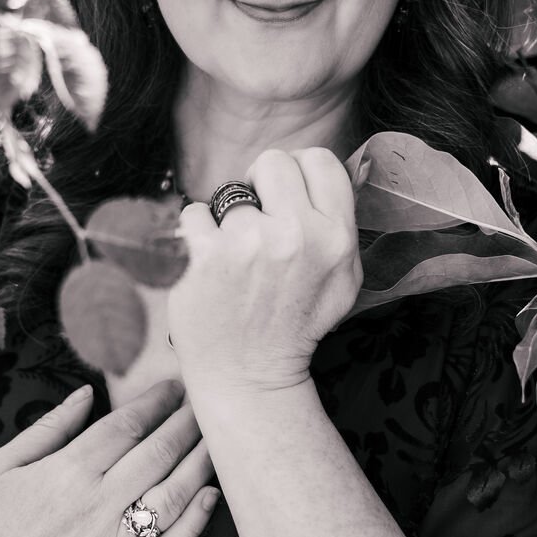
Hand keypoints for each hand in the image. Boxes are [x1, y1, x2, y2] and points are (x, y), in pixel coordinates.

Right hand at [0, 380, 218, 536]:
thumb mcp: (2, 466)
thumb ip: (49, 426)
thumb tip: (89, 393)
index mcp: (68, 471)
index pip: (127, 425)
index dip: (156, 402)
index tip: (175, 387)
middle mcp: (97, 506)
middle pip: (157, 454)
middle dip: (186, 424)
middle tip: (206, 405)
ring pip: (172, 497)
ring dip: (199, 465)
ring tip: (216, 442)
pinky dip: (194, 523)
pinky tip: (208, 497)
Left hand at [169, 147, 362, 393]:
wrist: (250, 376)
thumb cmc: (295, 326)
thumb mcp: (343, 279)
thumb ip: (338, 224)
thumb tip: (322, 173)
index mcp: (336, 237)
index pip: (320, 160)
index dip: (299, 172)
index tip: (286, 195)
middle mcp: (296, 235)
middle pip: (273, 161)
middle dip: (262, 186)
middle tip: (256, 220)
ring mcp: (248, 244)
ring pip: (229, 191)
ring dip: (227, 218)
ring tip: (233, 254)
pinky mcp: (204, 256)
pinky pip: (193, 213)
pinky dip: (195, 235)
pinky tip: (208, 265)